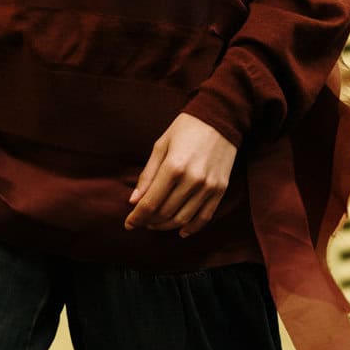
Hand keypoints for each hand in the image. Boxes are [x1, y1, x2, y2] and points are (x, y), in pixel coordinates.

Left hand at [125, 112, 237, 235]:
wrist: (221, 118)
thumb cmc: (185, 129)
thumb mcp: (160, 146)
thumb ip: (147, 175)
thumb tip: (134, 202)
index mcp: (173, 167)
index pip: (150, 204)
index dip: (137, 218)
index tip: (128, 224)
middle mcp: (192, 180)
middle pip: (165, 214)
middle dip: (149, 222)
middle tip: (141, 222)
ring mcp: (208, 187)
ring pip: (183, 219)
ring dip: (166, 226)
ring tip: (156, 224)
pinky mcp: (220, 189)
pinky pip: (204, 217)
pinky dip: (191, 228)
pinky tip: (180, 231)